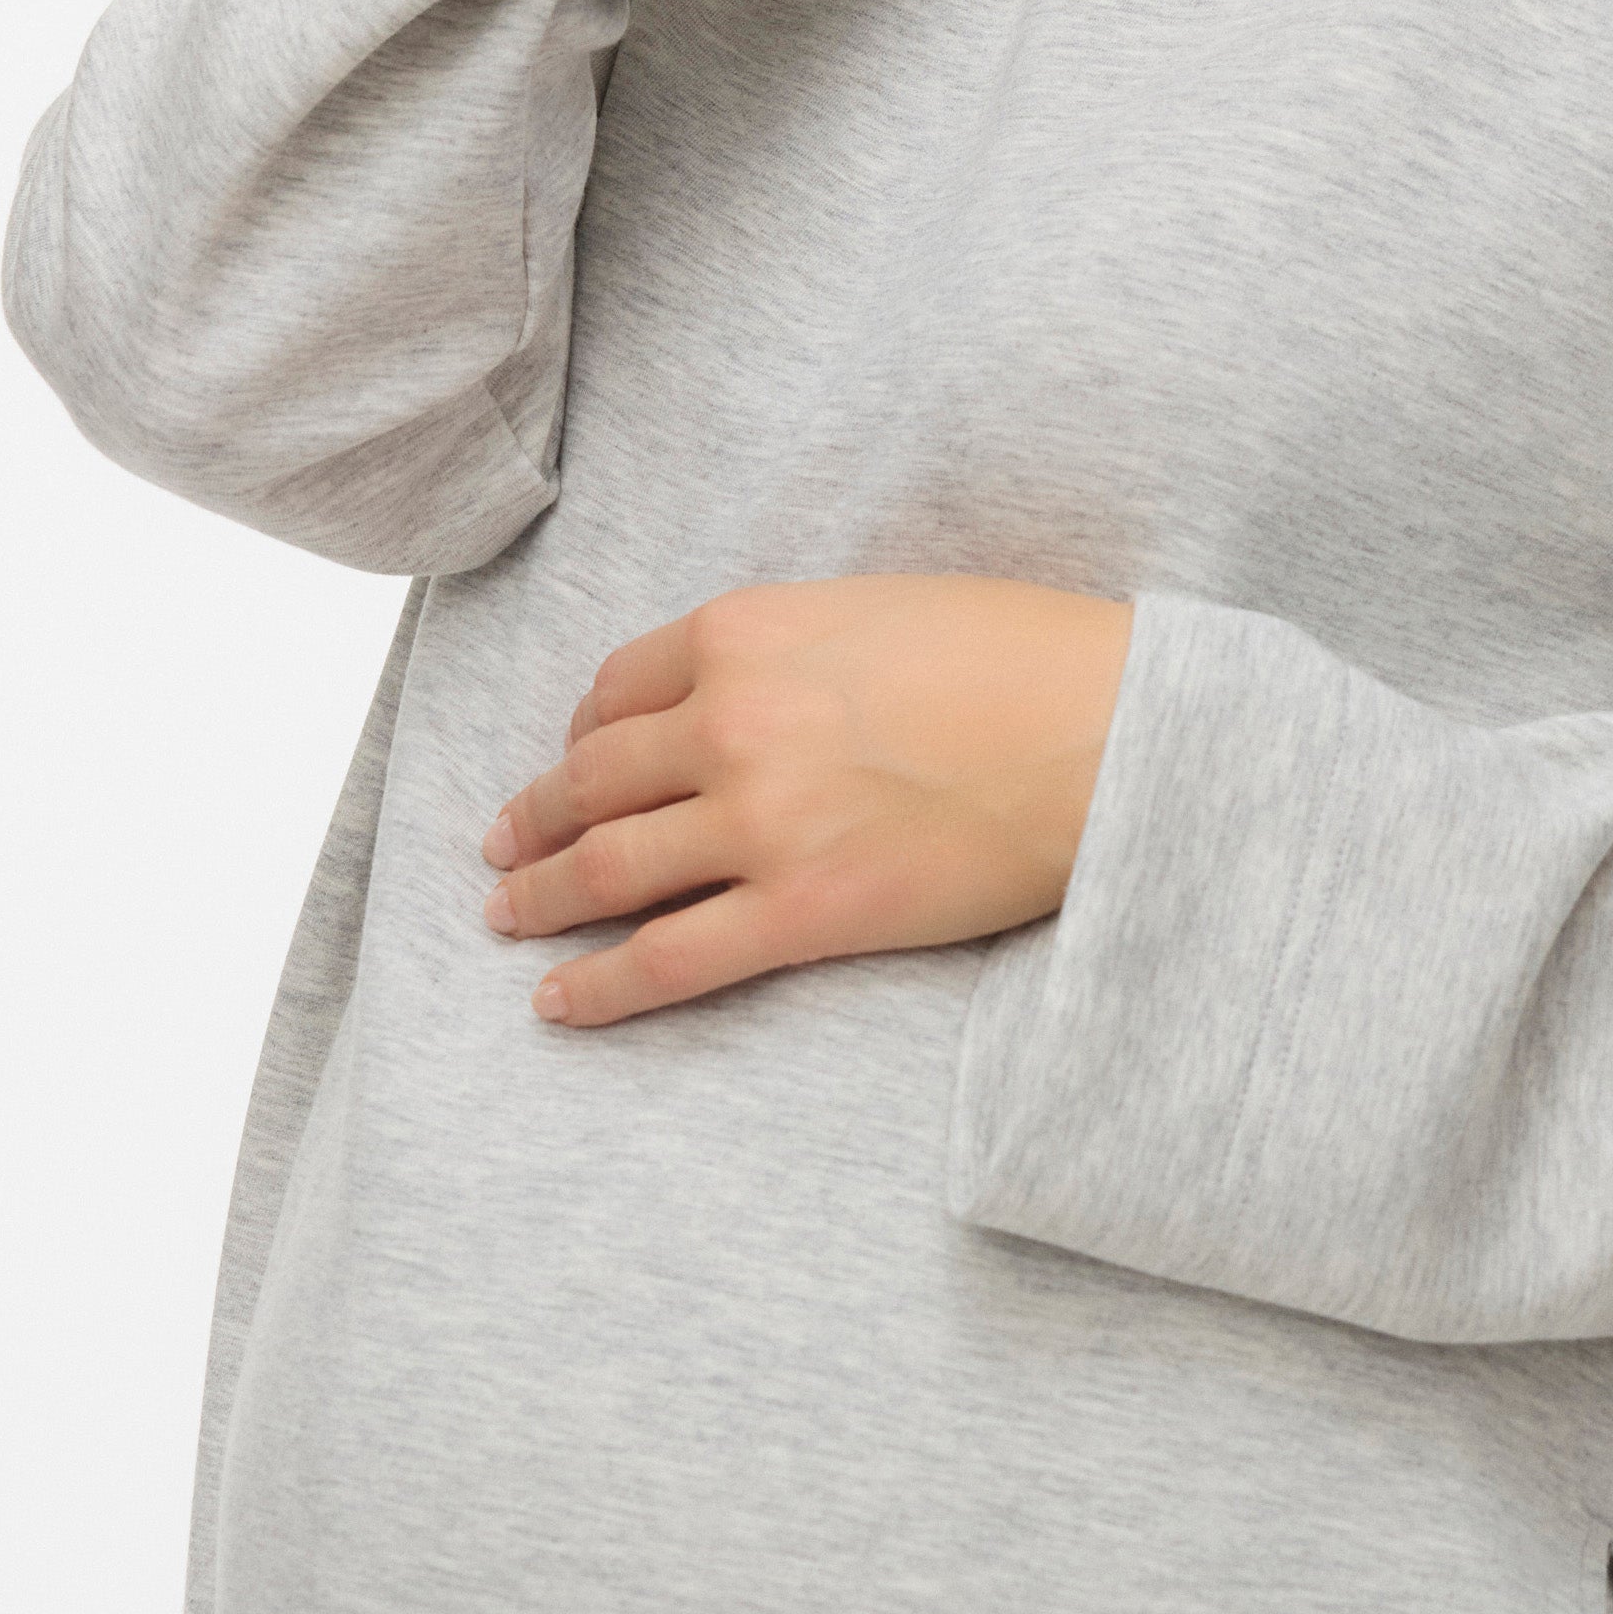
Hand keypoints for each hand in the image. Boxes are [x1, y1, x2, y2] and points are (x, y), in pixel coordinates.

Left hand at [480, 575, 1134, 1027]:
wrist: (1108, 729)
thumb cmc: (1020, 656)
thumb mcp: (876, 610)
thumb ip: (788, 650)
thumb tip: (744, 698)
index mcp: (743, 633)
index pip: (616, 690)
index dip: (581, 733)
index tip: (573, 760)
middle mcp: (730, 721)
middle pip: (592, 779)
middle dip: (534, 817)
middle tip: (504, 845)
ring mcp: (760, 820)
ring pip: (607, 867)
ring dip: (540, 897)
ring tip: (508, 916)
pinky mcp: (804, 911)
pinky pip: (667, 959)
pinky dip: (596, 986)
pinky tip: (557, 1003)